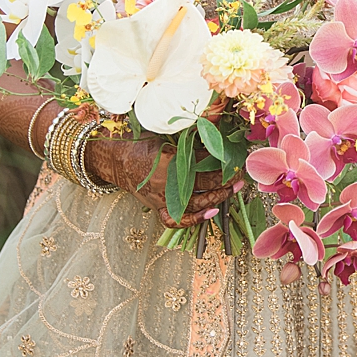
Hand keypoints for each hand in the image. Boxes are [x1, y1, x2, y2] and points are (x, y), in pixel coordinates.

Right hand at [89, 135, 230, 228]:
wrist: (117, 159)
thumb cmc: (141, 143)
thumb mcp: (167, 135)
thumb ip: (190, 139)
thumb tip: (216, 135)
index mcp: (172, 162)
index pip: (207, 165)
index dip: (225, 162)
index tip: (237, 158)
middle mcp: (170, 183)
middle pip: (207, 184)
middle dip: (227, 179)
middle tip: (240, 173)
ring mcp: (164, 198)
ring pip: (198, 203)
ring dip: (219, 196)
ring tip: (233, 188)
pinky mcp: (159, 207)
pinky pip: (177, 220)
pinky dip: (195, 219)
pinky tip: (212, 212)